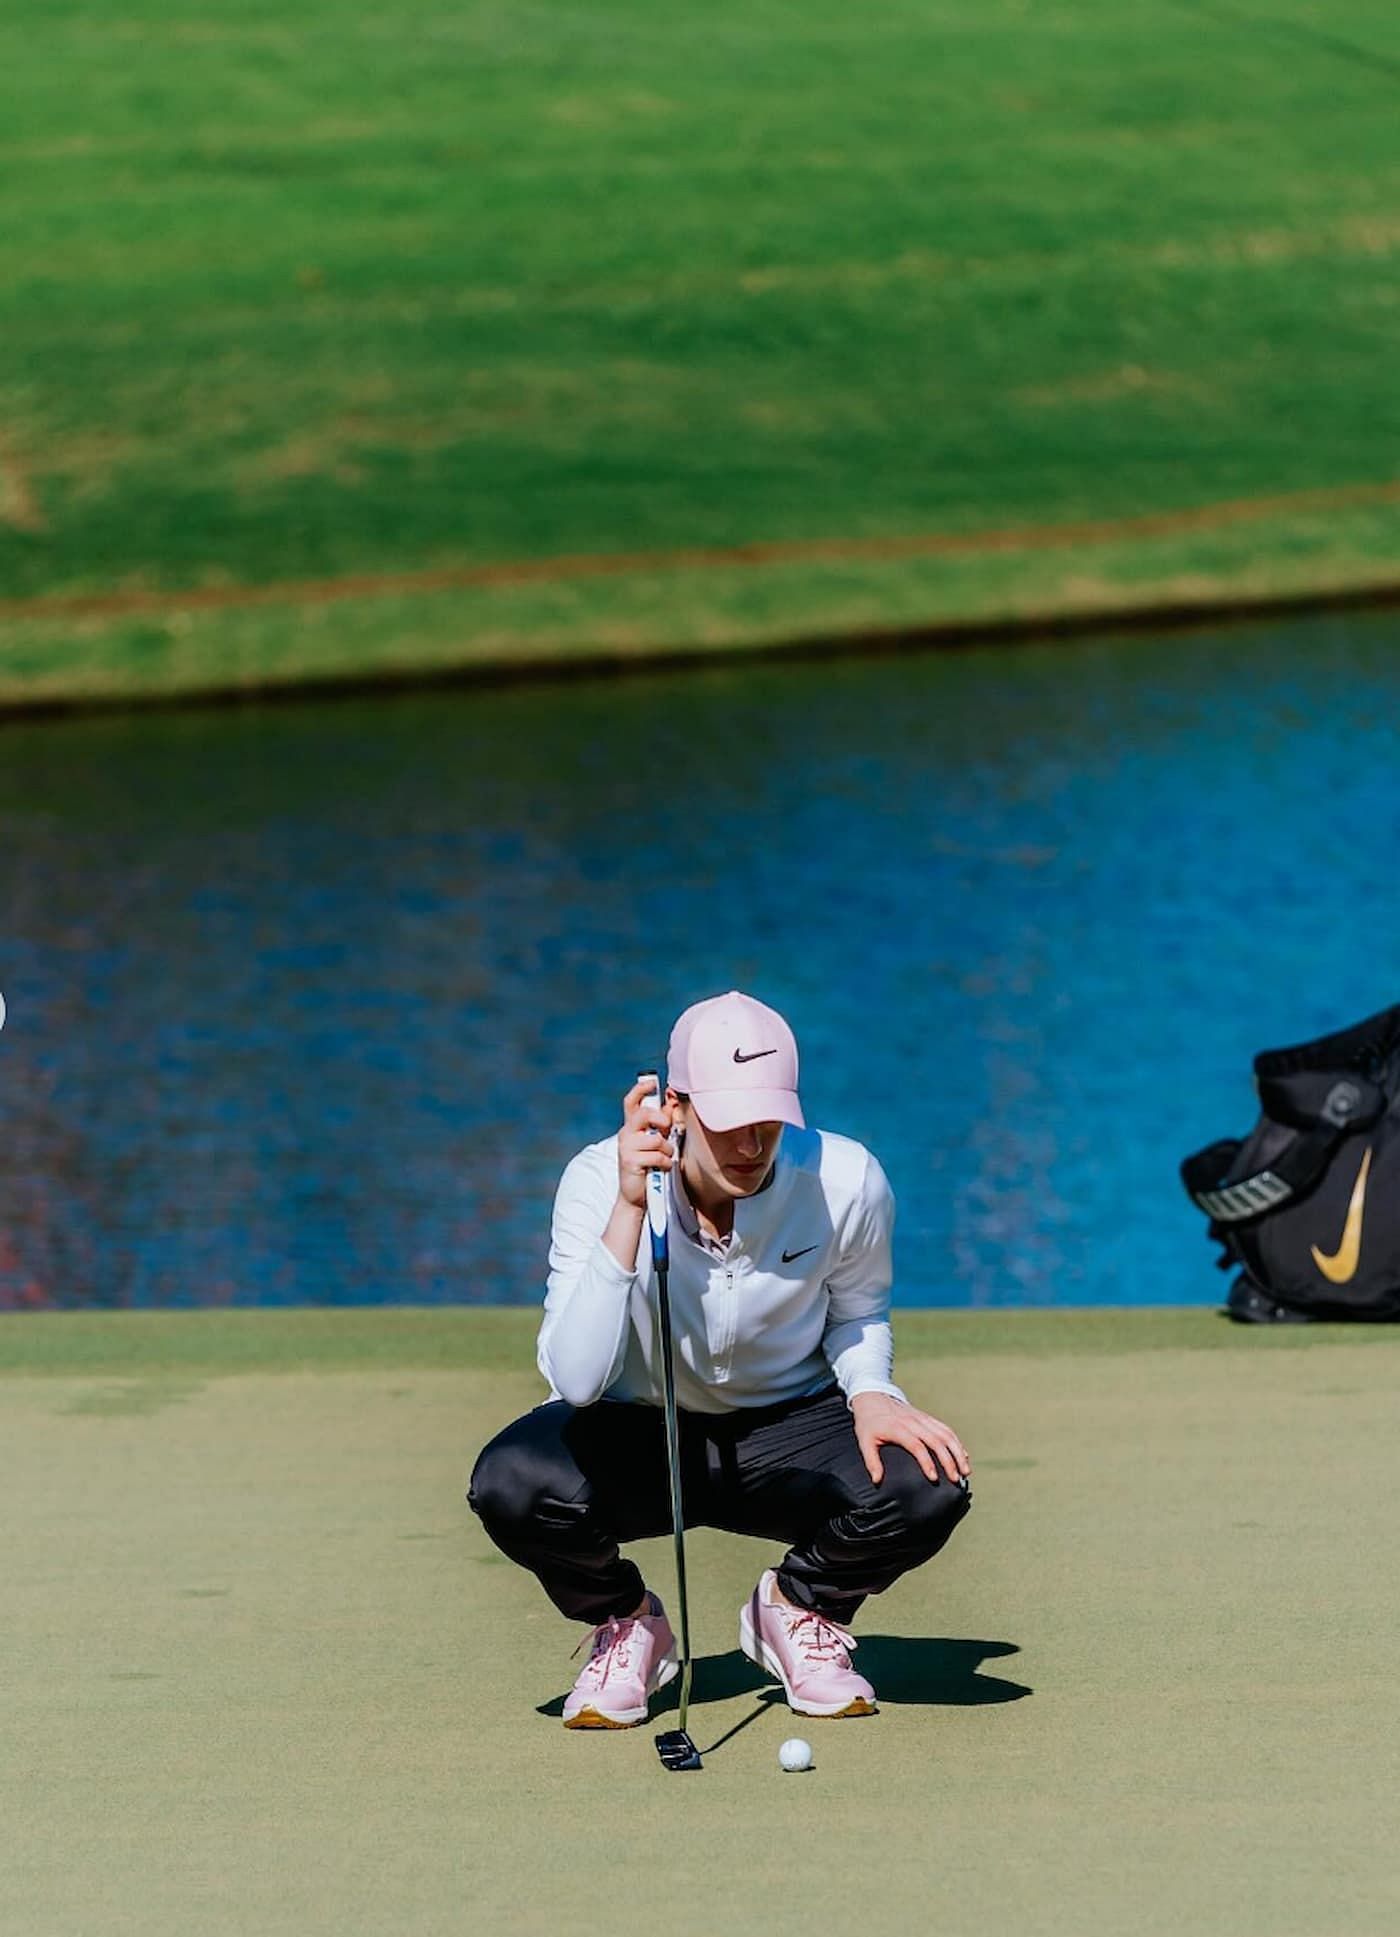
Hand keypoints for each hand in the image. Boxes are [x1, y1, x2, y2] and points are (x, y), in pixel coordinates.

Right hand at [614, 1074, 675, 1210]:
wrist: (635, 1195)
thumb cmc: (649, 1166)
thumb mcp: (657, 1142)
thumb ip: (662, 1124)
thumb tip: (671, 1103)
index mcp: (632, 1126)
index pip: (631, 1101)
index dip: (640, 1089)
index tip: (651, 1082)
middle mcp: (626, 1134)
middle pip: (645, 1113)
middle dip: (661, 1120)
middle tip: (667, 1131)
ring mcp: (626, 1147)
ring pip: (656, 1138)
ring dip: (667, 1150)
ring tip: (664, 1158)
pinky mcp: (629, 1161)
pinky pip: (657, 1155)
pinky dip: (665, 1163)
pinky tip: (660, 1168)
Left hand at [850, 1392, 970, 1486]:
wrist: (873, 1397)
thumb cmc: (868, 1423)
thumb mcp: (864, 1440)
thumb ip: (871, 1461)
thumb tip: (877, 1481)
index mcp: (898, 1428)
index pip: (917, 1446)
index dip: (927, 1462)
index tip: (934, 1478)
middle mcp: (914, 1422)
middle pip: (937, 1441)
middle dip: (949, 1461)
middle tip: (956, 1479)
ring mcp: (922, 1419)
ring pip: (946, 1434)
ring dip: (958, 1452)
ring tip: (965, 1471)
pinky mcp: (927, 1418)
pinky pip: (946, 1429)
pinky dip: (957, 1443)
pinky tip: (963, 1456)